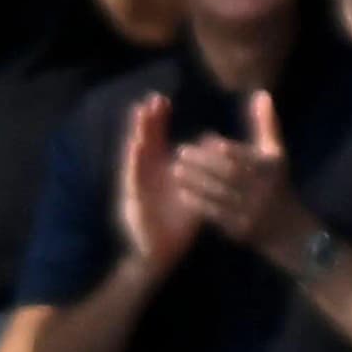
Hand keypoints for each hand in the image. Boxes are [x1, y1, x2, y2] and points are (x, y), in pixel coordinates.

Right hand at [114, 92, 205, 271]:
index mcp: (160, 168)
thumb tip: (218, 150)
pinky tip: (137, 146)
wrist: (162, 251)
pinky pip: (133, 176)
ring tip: (141, 114)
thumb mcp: (194, 193)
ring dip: (139, 134)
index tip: (163, 100)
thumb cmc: (179, 222)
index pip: (157, 138)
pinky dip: (135, 160)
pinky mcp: (134, 199)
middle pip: (145, 140)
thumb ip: (203, 173)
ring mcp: (138, 184)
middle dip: (147, 121)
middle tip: (152, 100)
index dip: (158, 119)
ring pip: (137, 154)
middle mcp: (146, 172)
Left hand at [174, 92, 305, 260]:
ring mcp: (252, 212)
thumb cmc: (277, 185)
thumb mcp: (276, 154)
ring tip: (175, 170)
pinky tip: (183, 193)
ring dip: (195, 183)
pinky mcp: (241, 230)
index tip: (205, 139)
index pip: (245, 157)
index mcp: (271, 170)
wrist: (289, 231)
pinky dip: (199, 204)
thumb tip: (261, 93)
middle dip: (204, 164)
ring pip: (220, 195)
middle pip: (229, 175)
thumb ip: (266, 124)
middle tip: (180, 152)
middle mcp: (263, 191)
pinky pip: (217, 215)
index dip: (225, 148)